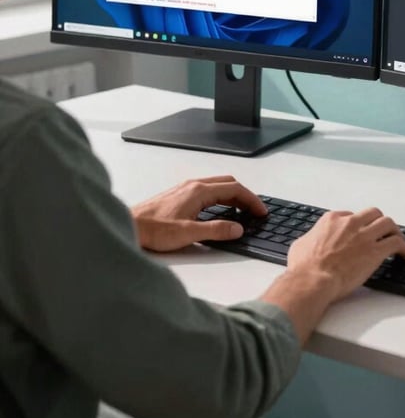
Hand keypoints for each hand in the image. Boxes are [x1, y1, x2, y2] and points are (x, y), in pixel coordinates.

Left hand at [131, 175, 266, 251]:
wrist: (129, 225)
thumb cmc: (153, 229)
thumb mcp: (188, 233)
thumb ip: (216, 230)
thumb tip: (237, 229)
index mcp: (199, 191)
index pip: (235, 189)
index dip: (251, 200)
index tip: (261, 211)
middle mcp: (193, 185)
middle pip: (228, 184)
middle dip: (245, 196)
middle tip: (254, 211)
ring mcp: (185, 188)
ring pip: (218, 186)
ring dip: (233, 196)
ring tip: (241, 212)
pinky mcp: (179, 195)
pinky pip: (208, 190)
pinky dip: (221, 197)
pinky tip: (219, 211)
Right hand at [286, 207, 404, 303]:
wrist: (312, 279)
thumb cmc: (303, 267)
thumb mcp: (300, 245)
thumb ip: (310, 238)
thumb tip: (310, 242)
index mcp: (333, 220)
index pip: (351, 215)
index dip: (357, 225)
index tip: (360, 233)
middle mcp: (350, 223)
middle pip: (373, 214)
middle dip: (378, 222)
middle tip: (382, 232)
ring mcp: (364, 236)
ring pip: (388, 223)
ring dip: (394, 231)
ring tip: (397, 240)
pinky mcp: (375, 251)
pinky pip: (396, 243)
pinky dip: (402, 247)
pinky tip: (403, 254)